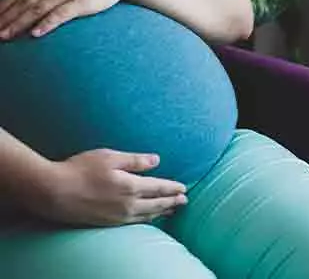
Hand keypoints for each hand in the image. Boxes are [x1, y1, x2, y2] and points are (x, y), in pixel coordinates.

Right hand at [33, 149, 187, 226]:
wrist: (53, 192)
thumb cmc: (80, 169)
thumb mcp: (110, 157)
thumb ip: (135, 160)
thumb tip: (157, 160)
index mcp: (131, 186)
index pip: (160, 188)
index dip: (173, 188)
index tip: (184, 188)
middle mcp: (128, 204)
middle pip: (157, 204)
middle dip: (172, 202)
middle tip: (184, 200)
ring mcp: (118, 216)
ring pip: (147, 216)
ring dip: (162, 212)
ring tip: (172, 210)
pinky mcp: (108, 223)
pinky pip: (134, 223)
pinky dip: (147, 220)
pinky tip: (149, 218)